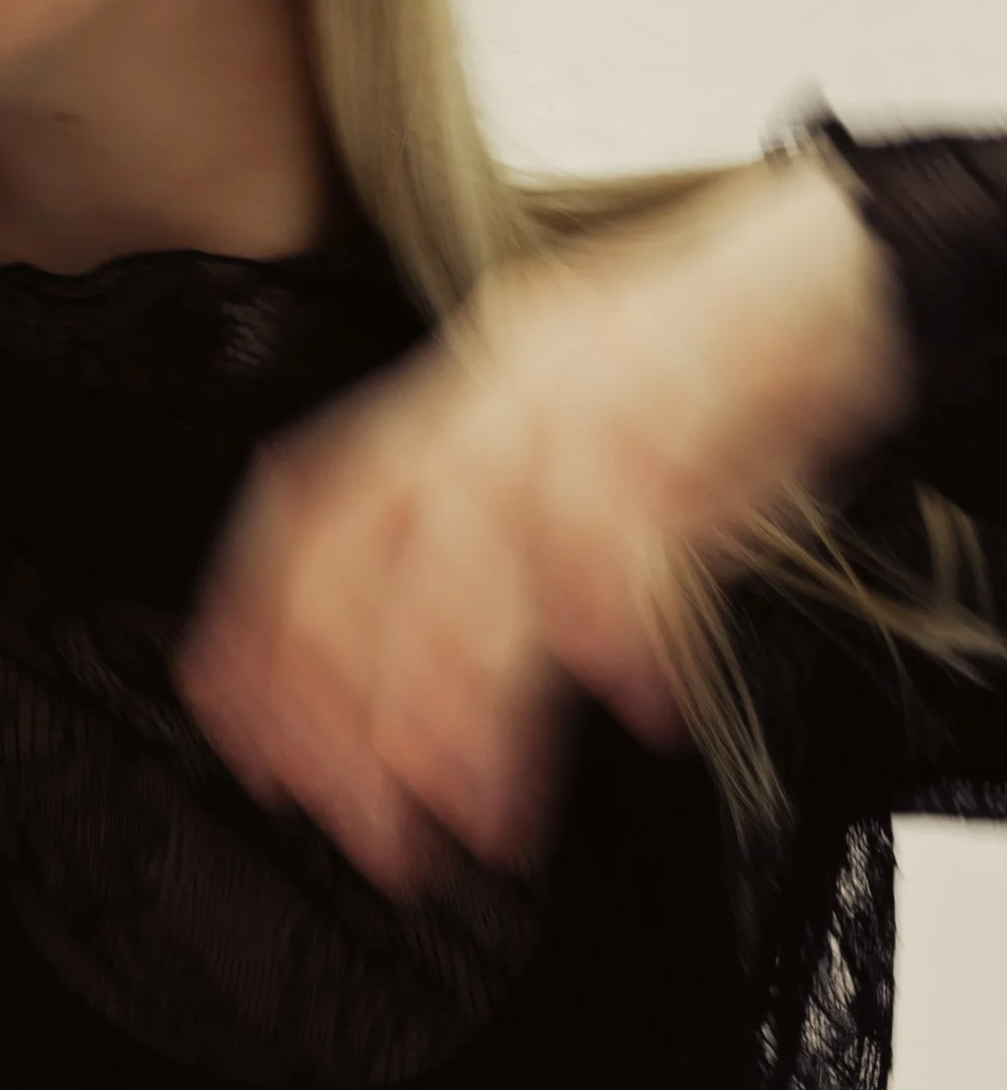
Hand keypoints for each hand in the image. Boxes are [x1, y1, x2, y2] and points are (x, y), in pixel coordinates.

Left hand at [173, 158, 914, 890]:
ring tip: (470, 806)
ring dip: (468, 693)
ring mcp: (582, 386)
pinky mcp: (686, 397)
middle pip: (377, 548)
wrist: (847, 267)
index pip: (306, 508)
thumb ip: (493, 558)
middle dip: (348, 699)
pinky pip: (632, 518)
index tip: (241, 736)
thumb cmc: (713, 384)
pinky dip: (622, 619)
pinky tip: (634, 701)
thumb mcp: (571, 461)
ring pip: (483, 548)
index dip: (257, 625)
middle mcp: (492, 387)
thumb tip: (409, 692)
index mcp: (450, 396)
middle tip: (362, 821)